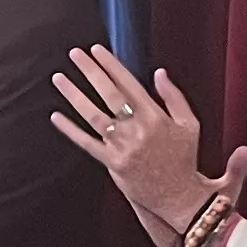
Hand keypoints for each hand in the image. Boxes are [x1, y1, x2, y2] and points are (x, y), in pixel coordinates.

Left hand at [50, 46, 233, 241]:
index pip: (129, 83)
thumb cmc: (185, 159)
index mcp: (156, 116)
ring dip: (75, 95)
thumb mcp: (190, 125)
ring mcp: (124, 147)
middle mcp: (138, 129)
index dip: (111, 65)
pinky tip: (56, 116)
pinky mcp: (114, 164)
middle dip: (91, 71)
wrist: (180, 196)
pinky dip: (71, 130)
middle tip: (75, 54)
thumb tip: (159, 73)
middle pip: (110, 94)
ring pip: (94, 116)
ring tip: (60, 78)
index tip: (97, 50)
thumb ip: (174, 97)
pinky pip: (88, 144)